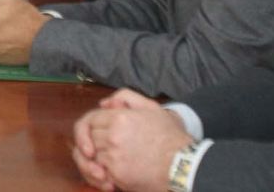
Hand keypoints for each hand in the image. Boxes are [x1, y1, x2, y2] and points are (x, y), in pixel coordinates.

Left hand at [71, 90, 190, 191]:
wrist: (185, 165)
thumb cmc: (170, 137)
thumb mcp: (152, 108)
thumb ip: (126, 97)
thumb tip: (104, 103)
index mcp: (120, 118)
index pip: (90, 120)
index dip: (88, 127)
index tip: (91, 134)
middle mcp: (114, 136)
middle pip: (89, 138)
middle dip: (91, 143)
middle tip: (96, 150)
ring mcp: (115, 157)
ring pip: (91, 156)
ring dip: (94, 160)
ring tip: (102, 164)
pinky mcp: (118, 175)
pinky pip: (99, 173)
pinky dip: (99, 175)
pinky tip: (106, 176)